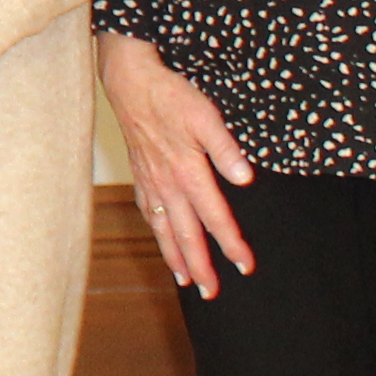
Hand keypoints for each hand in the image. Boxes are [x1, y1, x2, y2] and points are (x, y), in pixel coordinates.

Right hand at [101, 33, 259, 296]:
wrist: (130, 82)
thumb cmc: (170, 96)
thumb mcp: (205, 115)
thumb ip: (225, 149)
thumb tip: (246, 178)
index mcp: (187, 172)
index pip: (214, 217)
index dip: (231, 244)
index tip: (245, 266)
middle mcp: (167, 184)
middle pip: (186, 234)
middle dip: (200, 266)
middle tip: (212, 293)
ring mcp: (151, 182)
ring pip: (163, 228)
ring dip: (175, 256)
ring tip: (185, 280)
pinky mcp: (140, 174)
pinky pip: (148, 211)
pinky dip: (155, 231)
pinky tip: (160, 238)